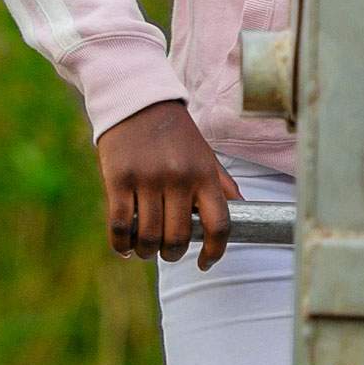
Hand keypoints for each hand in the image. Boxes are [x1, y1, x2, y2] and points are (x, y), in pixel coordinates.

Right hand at [95, 99, 241, 270]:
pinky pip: (120, 226)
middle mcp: (179, 178)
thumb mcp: (205, 154)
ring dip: (146, 252)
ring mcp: (148, 179)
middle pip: (178, 238)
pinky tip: (125, 246)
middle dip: (172, 254)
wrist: (139, 101)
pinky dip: (121, 245)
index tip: (205, 262)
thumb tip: (244, 207)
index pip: (219, 224)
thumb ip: (221, 183)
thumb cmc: (176, 134)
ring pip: (148, 237)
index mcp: (205, 174)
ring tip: (145, 248)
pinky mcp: (119, 179)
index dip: (214, 252)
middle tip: (166, 251)